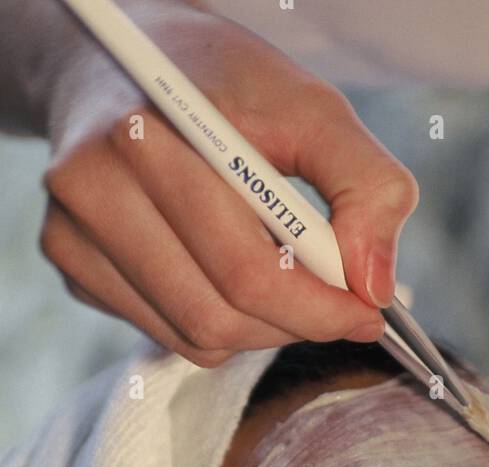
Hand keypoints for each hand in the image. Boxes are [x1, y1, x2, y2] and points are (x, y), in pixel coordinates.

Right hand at [38, 0, 417, 364]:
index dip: (320, 308)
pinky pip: (166, 334)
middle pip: (220, 317)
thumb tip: (373, 285)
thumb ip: (366, 185)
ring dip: (260, 330)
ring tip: (285, 280)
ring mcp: (72, 230)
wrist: (122, 61)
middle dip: (296, 323)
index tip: (367, 313)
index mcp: (152, 135)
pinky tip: (227, 272)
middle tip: (337, 304)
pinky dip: (216, 322)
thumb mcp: (312, 107)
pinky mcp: (70, 262)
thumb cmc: (224, 84)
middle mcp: (95, 185)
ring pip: (195, 338)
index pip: (247, 271)